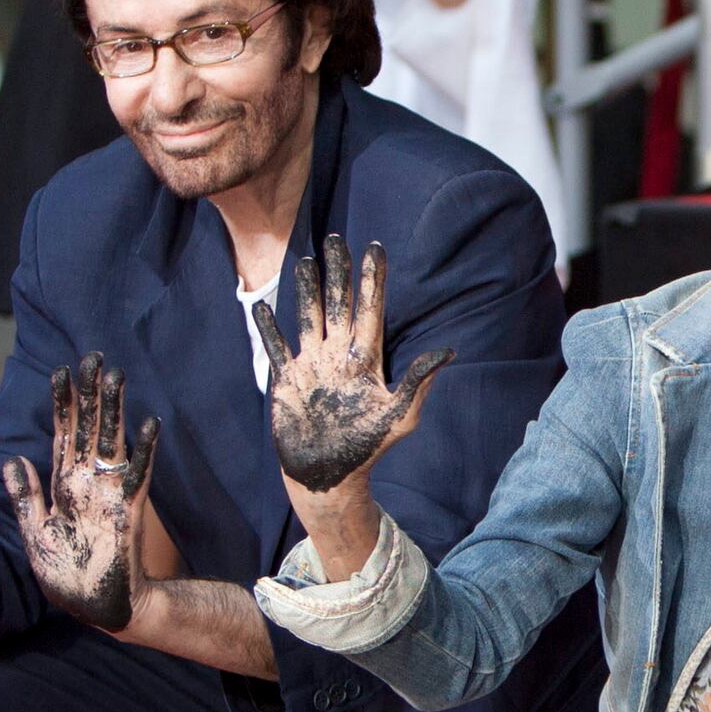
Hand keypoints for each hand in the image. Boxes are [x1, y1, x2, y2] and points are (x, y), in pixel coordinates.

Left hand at [3, 353, 161, 631]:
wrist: (95, 608)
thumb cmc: (65, 576)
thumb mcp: (34, 534)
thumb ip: (25, 497)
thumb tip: (13, 460)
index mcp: (64, 486)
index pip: (63, 434)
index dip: (62, 404)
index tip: (61, 371)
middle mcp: (87, 482)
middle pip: (89, 428)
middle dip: (90, 394)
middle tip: (94, 356)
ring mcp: (109, 494)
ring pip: (111, 442)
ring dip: (114, 410)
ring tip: (116, 376)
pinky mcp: (127, 511)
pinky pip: (136, 475)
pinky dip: (143, 450)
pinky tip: (147, 425)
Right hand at [257, 232, 453, 494]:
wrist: (329, 475)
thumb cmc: (369, 449)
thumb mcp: (400, 415)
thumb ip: (419, 382)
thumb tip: (449, 351)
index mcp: (364, 359)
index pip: (370, 308)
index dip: (373, 279)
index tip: (375, 247)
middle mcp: (337, 355)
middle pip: (338, 303)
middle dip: (338, 271)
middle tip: (336, 237)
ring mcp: (310, 366)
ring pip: (307, 316)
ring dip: (305, 289)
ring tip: (304, 259)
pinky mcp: (286, 381)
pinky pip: (276, 348)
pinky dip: (268, 328)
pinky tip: (261, 306)